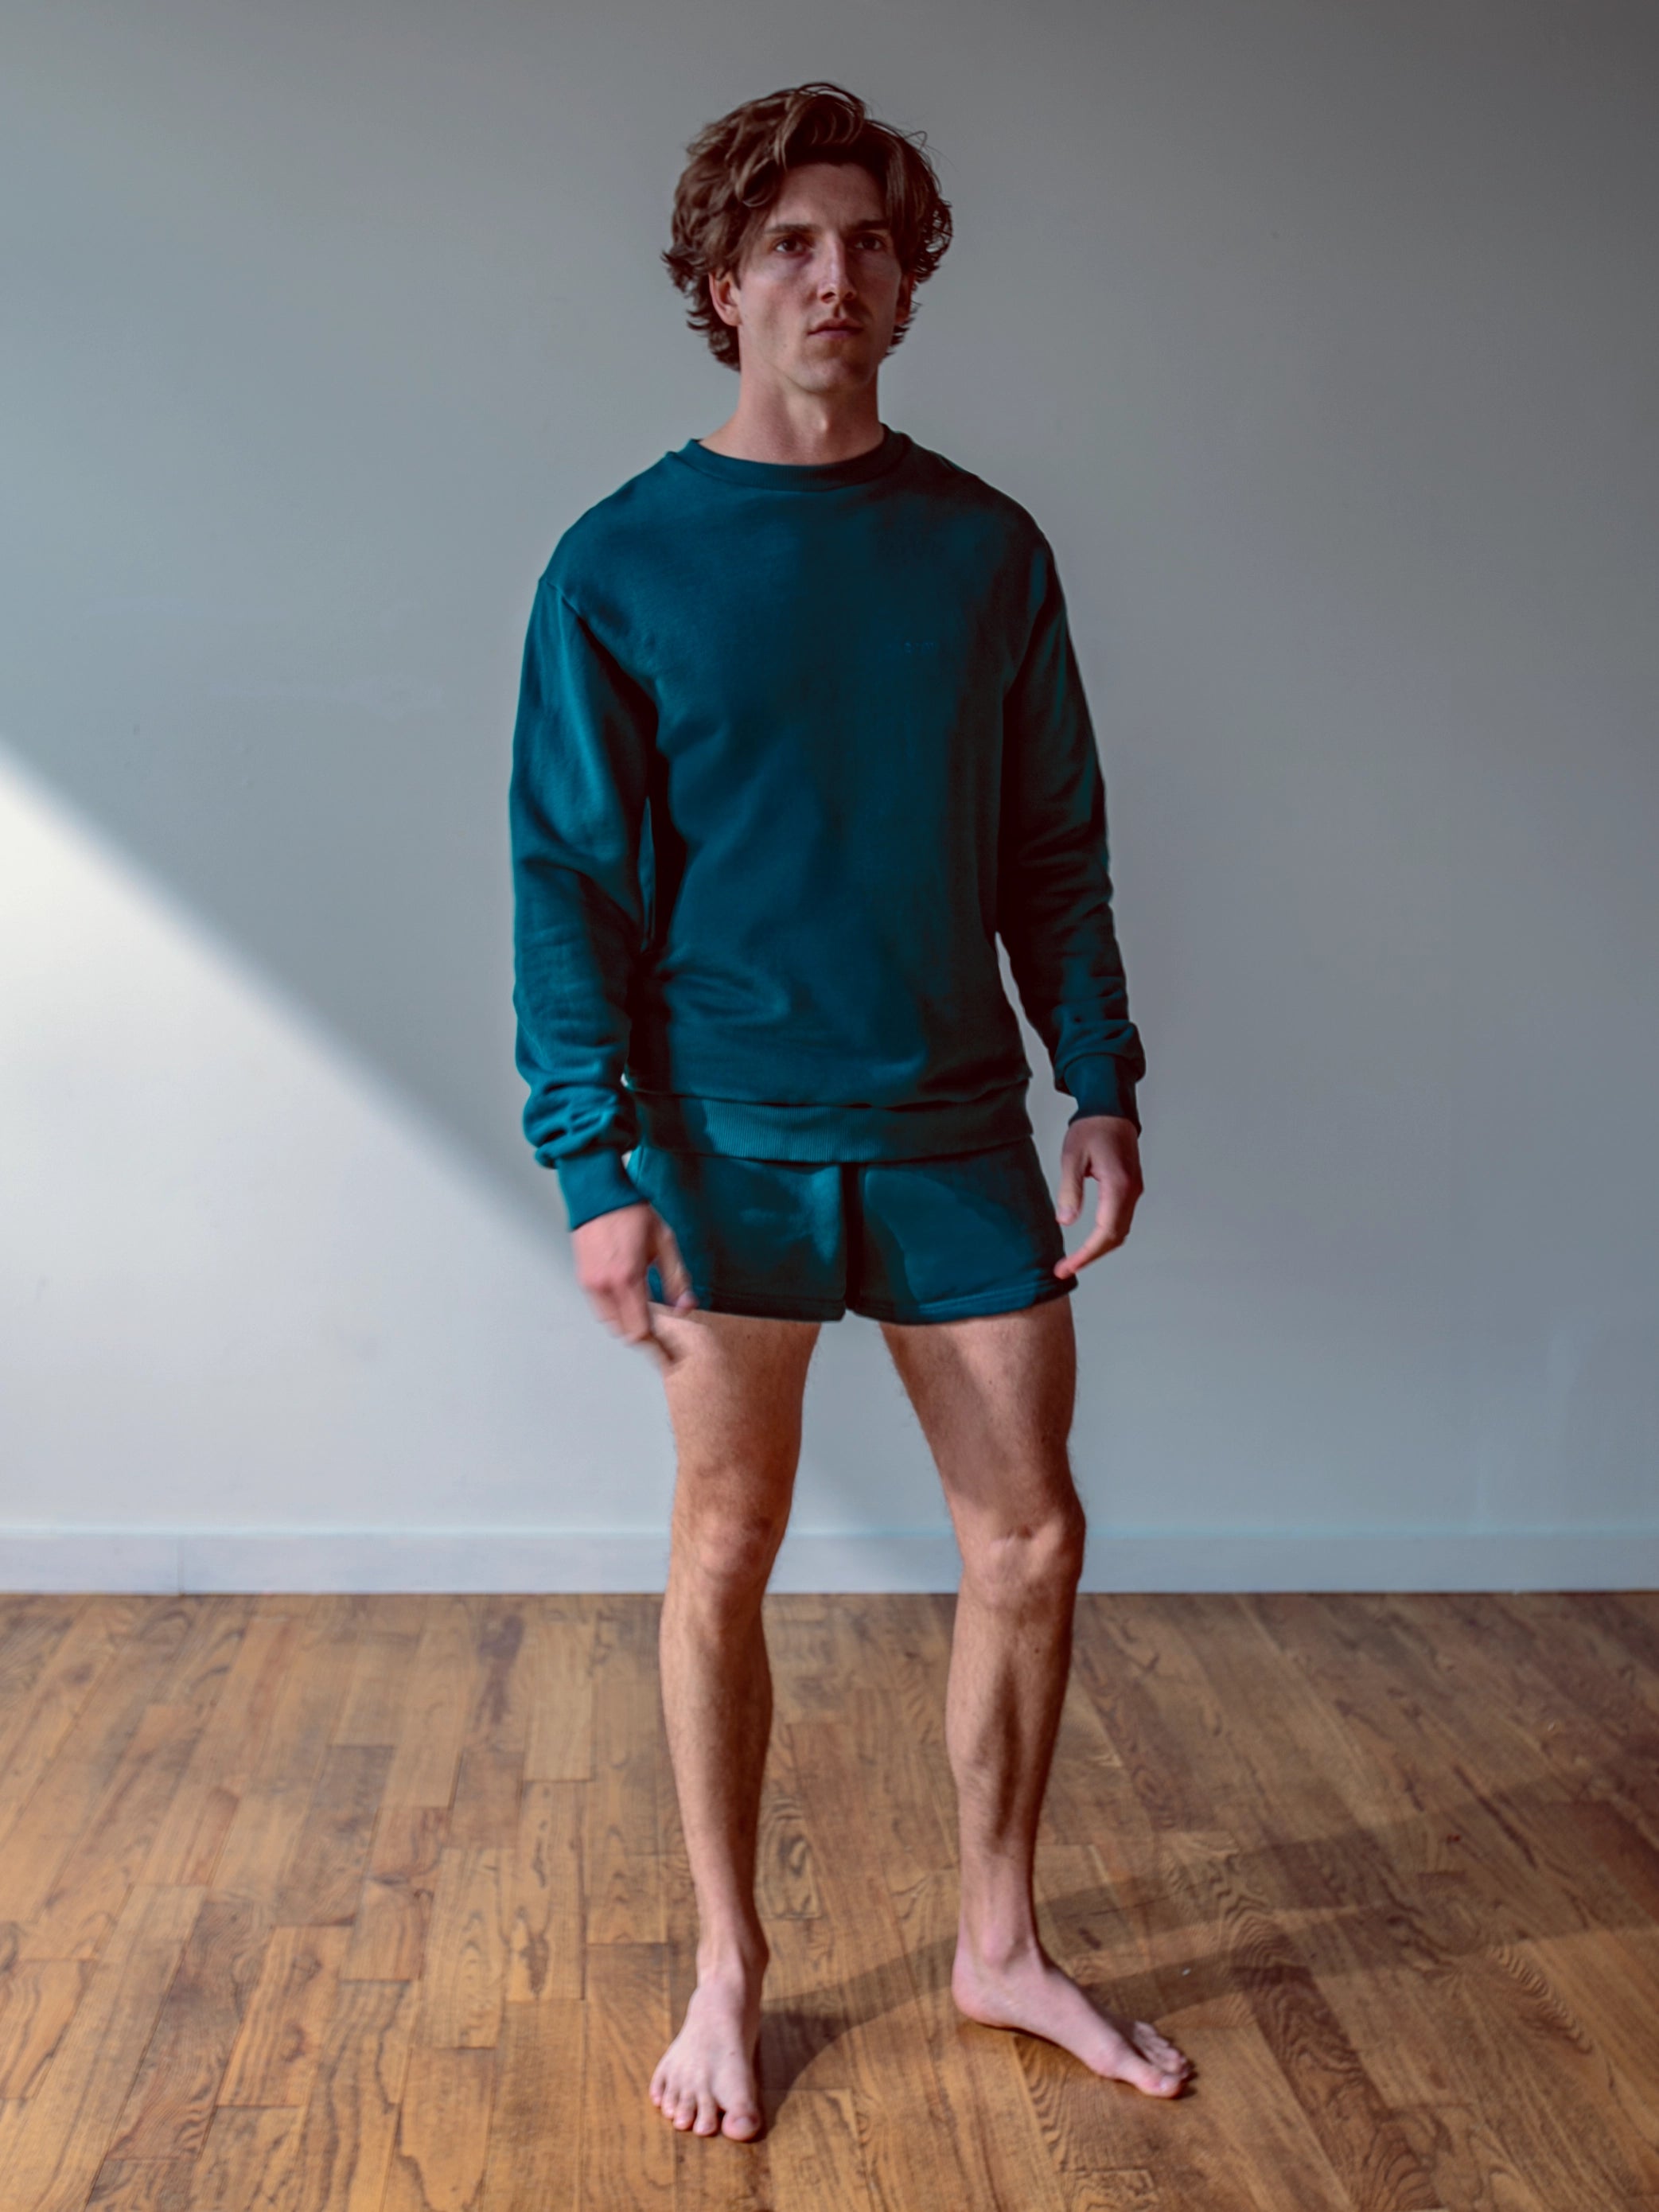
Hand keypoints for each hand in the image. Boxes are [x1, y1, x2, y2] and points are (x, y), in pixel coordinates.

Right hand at [571, 1201, 697, 1357]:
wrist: (599, 1194)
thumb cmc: (632, 1213)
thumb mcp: (665, 1243)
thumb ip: (677, 1279)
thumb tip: (686, 1307)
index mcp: (628, 1278)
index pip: (639, 1329)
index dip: (654, 1343)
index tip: (666, 1347)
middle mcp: (605, 1285)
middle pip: (623, 1331)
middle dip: (642, 1334)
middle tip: (659, 1331)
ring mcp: (590, 1283)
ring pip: (609, 1322)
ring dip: (626, 1323)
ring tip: (644, 1313)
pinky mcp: (583, 1279)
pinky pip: (599, 1308)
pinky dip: (614, 1311)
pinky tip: (627, 1299)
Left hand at [1053, 1116, 1142, 1277]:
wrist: (1111, 1110)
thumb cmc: (1091, 1129)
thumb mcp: (1072, 1157)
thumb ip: (1069, 1190)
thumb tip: (1066, 1222)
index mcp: (1118, 1186)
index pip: (1105, 1232)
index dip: (1086, 1254)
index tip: (1067, 1267)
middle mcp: (1131, 1192)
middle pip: (1115, 1238)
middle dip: (1090, 1257)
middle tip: (1064, 1269)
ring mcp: (1134, 1191)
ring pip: (1120, 1231)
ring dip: (1098, 1249)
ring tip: (1074, 1261)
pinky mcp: (1130, 1189)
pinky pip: (1120, 1220)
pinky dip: (1105, 1236)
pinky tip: (1089, 1242)